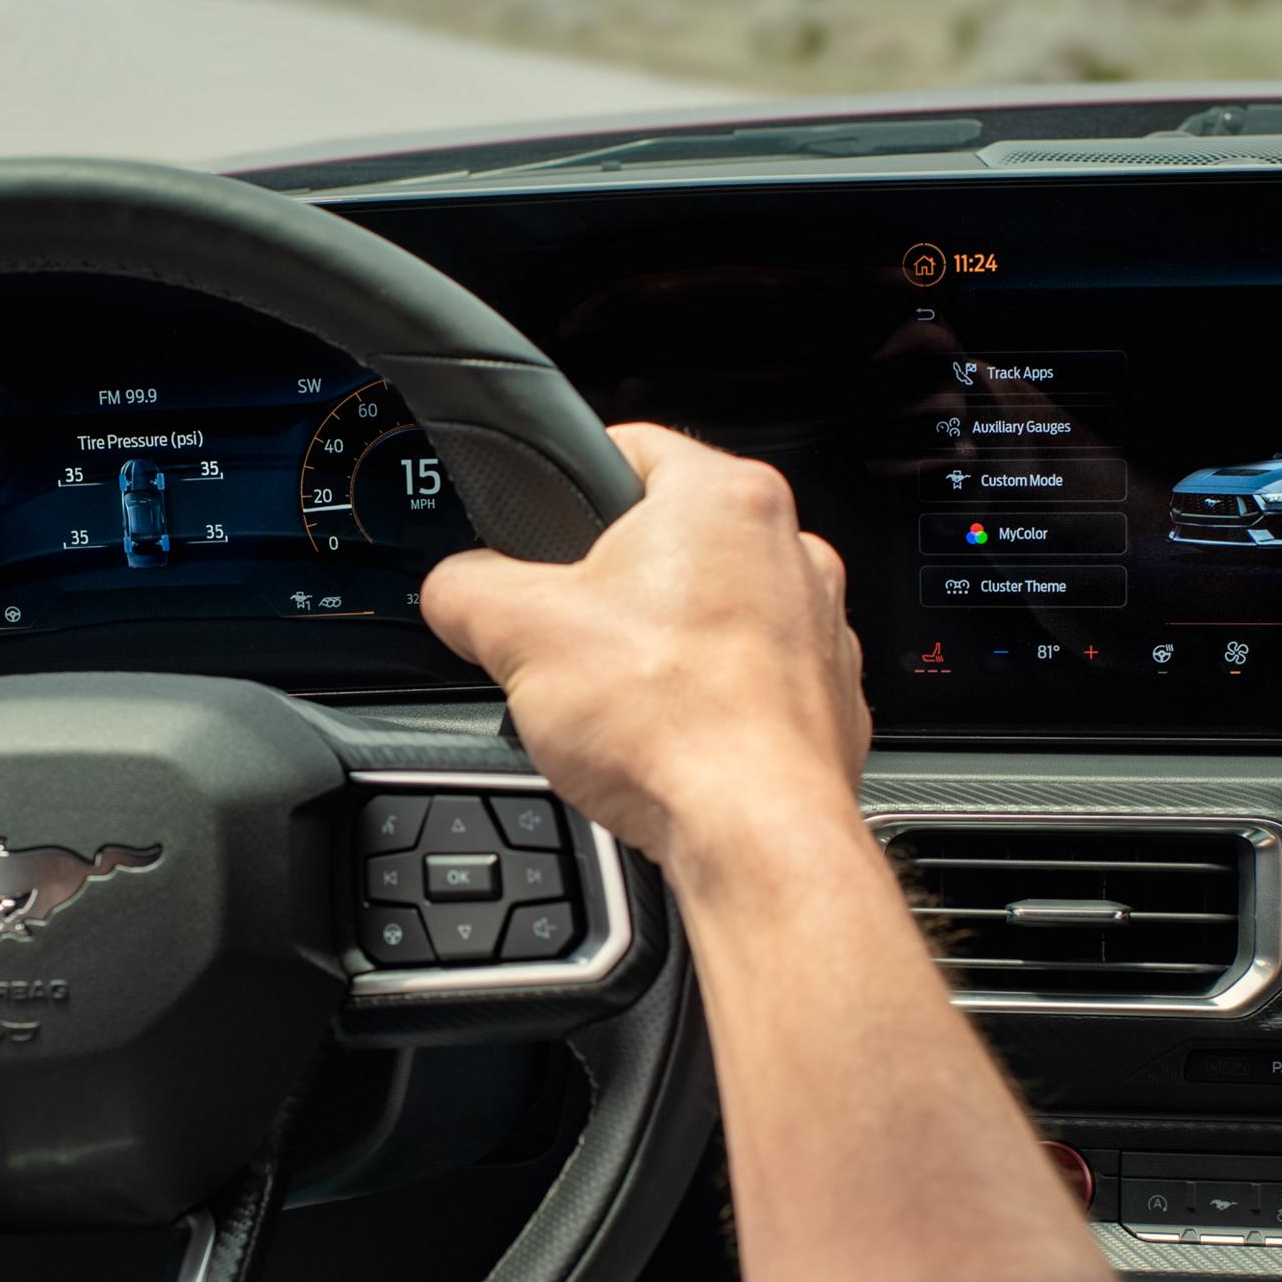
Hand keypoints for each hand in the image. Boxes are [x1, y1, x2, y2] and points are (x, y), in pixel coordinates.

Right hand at [420, 424, 870, 880]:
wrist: (755, 836)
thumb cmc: (671, 726)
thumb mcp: (517, 634)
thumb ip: (466, 589)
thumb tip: (453, 590)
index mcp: (725, 497)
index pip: (628, 446)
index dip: (567, 486)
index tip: (541, 531)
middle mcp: (792, 549)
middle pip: (671, 542)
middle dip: (613, 590)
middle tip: (568, 641)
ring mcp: (821, 628)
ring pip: (716, 615)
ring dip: (665, 650)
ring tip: (622, 704)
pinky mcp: (829, 702)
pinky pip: (753, 684)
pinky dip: (712, 707)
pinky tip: (673, 743)